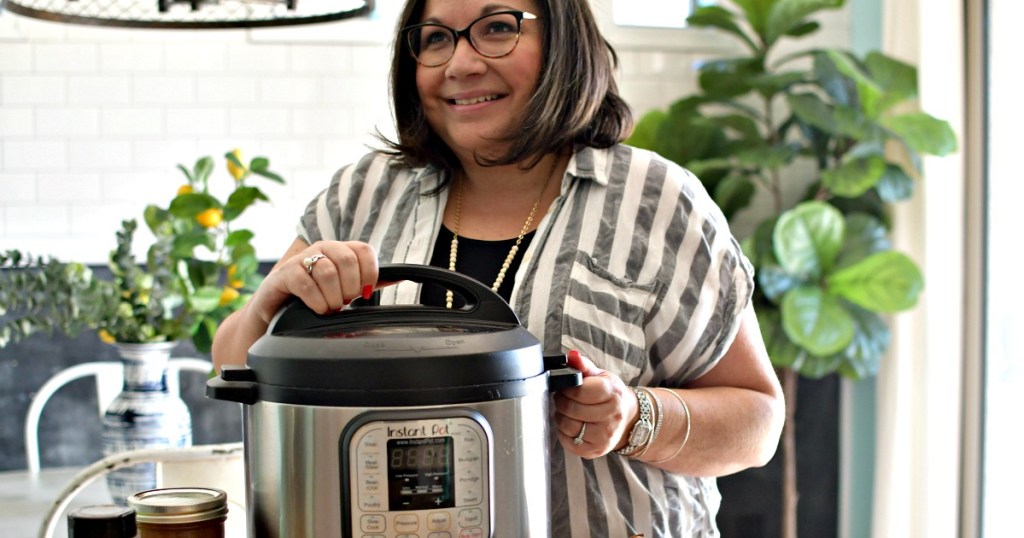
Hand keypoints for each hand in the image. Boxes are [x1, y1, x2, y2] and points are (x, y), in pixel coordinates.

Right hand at [249, 240, 378, 323]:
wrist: (277, 308)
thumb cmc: (314, 296)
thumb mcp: (343, 287)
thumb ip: (368, 281)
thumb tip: (399, 277)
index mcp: (339, 250)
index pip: (363, 250)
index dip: (369, 273)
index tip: (364, 292)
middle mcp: (321, 249)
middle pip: (347, 259)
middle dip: (350, 287)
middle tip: (343, 301)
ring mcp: (301, 259)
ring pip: (328, 272)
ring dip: (333, 297)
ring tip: (329, 307)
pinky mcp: (285, 274)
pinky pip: (307, 284)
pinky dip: (318, 301)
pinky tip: (318, 309)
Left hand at [554, 350, 638, 457]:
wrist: (627, 418)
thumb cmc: (610, 395)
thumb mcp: (600, 376)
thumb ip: (583, 365)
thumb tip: (571, 356)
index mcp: (613, 394)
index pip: (578, 391)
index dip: (567, 389)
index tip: (566, 387)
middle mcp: (612, 417)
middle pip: (571, 409)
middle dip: (562, 401)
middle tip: (564, 398)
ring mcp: (604, 436)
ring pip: (567, 426)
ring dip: (561, 416)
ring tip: (567, 411)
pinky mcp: (595, 450)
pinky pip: (568, 442)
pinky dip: (563, 432)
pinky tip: (571, 424)